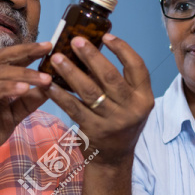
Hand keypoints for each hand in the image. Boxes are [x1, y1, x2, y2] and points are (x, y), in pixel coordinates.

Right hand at [0, 42, 53, 168]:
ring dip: (25, 74)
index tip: (49, 46)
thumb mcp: (13, 114)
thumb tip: (51, 89)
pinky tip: (24, 88)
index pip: (9, 57)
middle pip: (4, 57)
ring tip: (46, 79)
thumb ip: (29, 101)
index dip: (28, 50)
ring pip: (1, 73)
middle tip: (48, 49)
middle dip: (27, 52)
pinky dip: (9, 88)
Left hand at [44, 35, 153, 165]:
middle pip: (110, 76)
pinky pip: (73, 107)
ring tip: (57, 58)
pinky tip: (49, 83)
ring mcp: (112, 121)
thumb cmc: (121, 121)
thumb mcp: (131, 102)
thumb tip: (95, 47)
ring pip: (89, 91)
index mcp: (144, 98)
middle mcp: (132, 109)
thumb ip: (121, 80)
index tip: (105, 35)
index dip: (122, 49)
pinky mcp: (93, 130)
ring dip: (71, 72)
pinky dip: (60, 94)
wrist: (114, 158)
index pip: (137, 67)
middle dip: (92, 56)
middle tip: (75, 40)